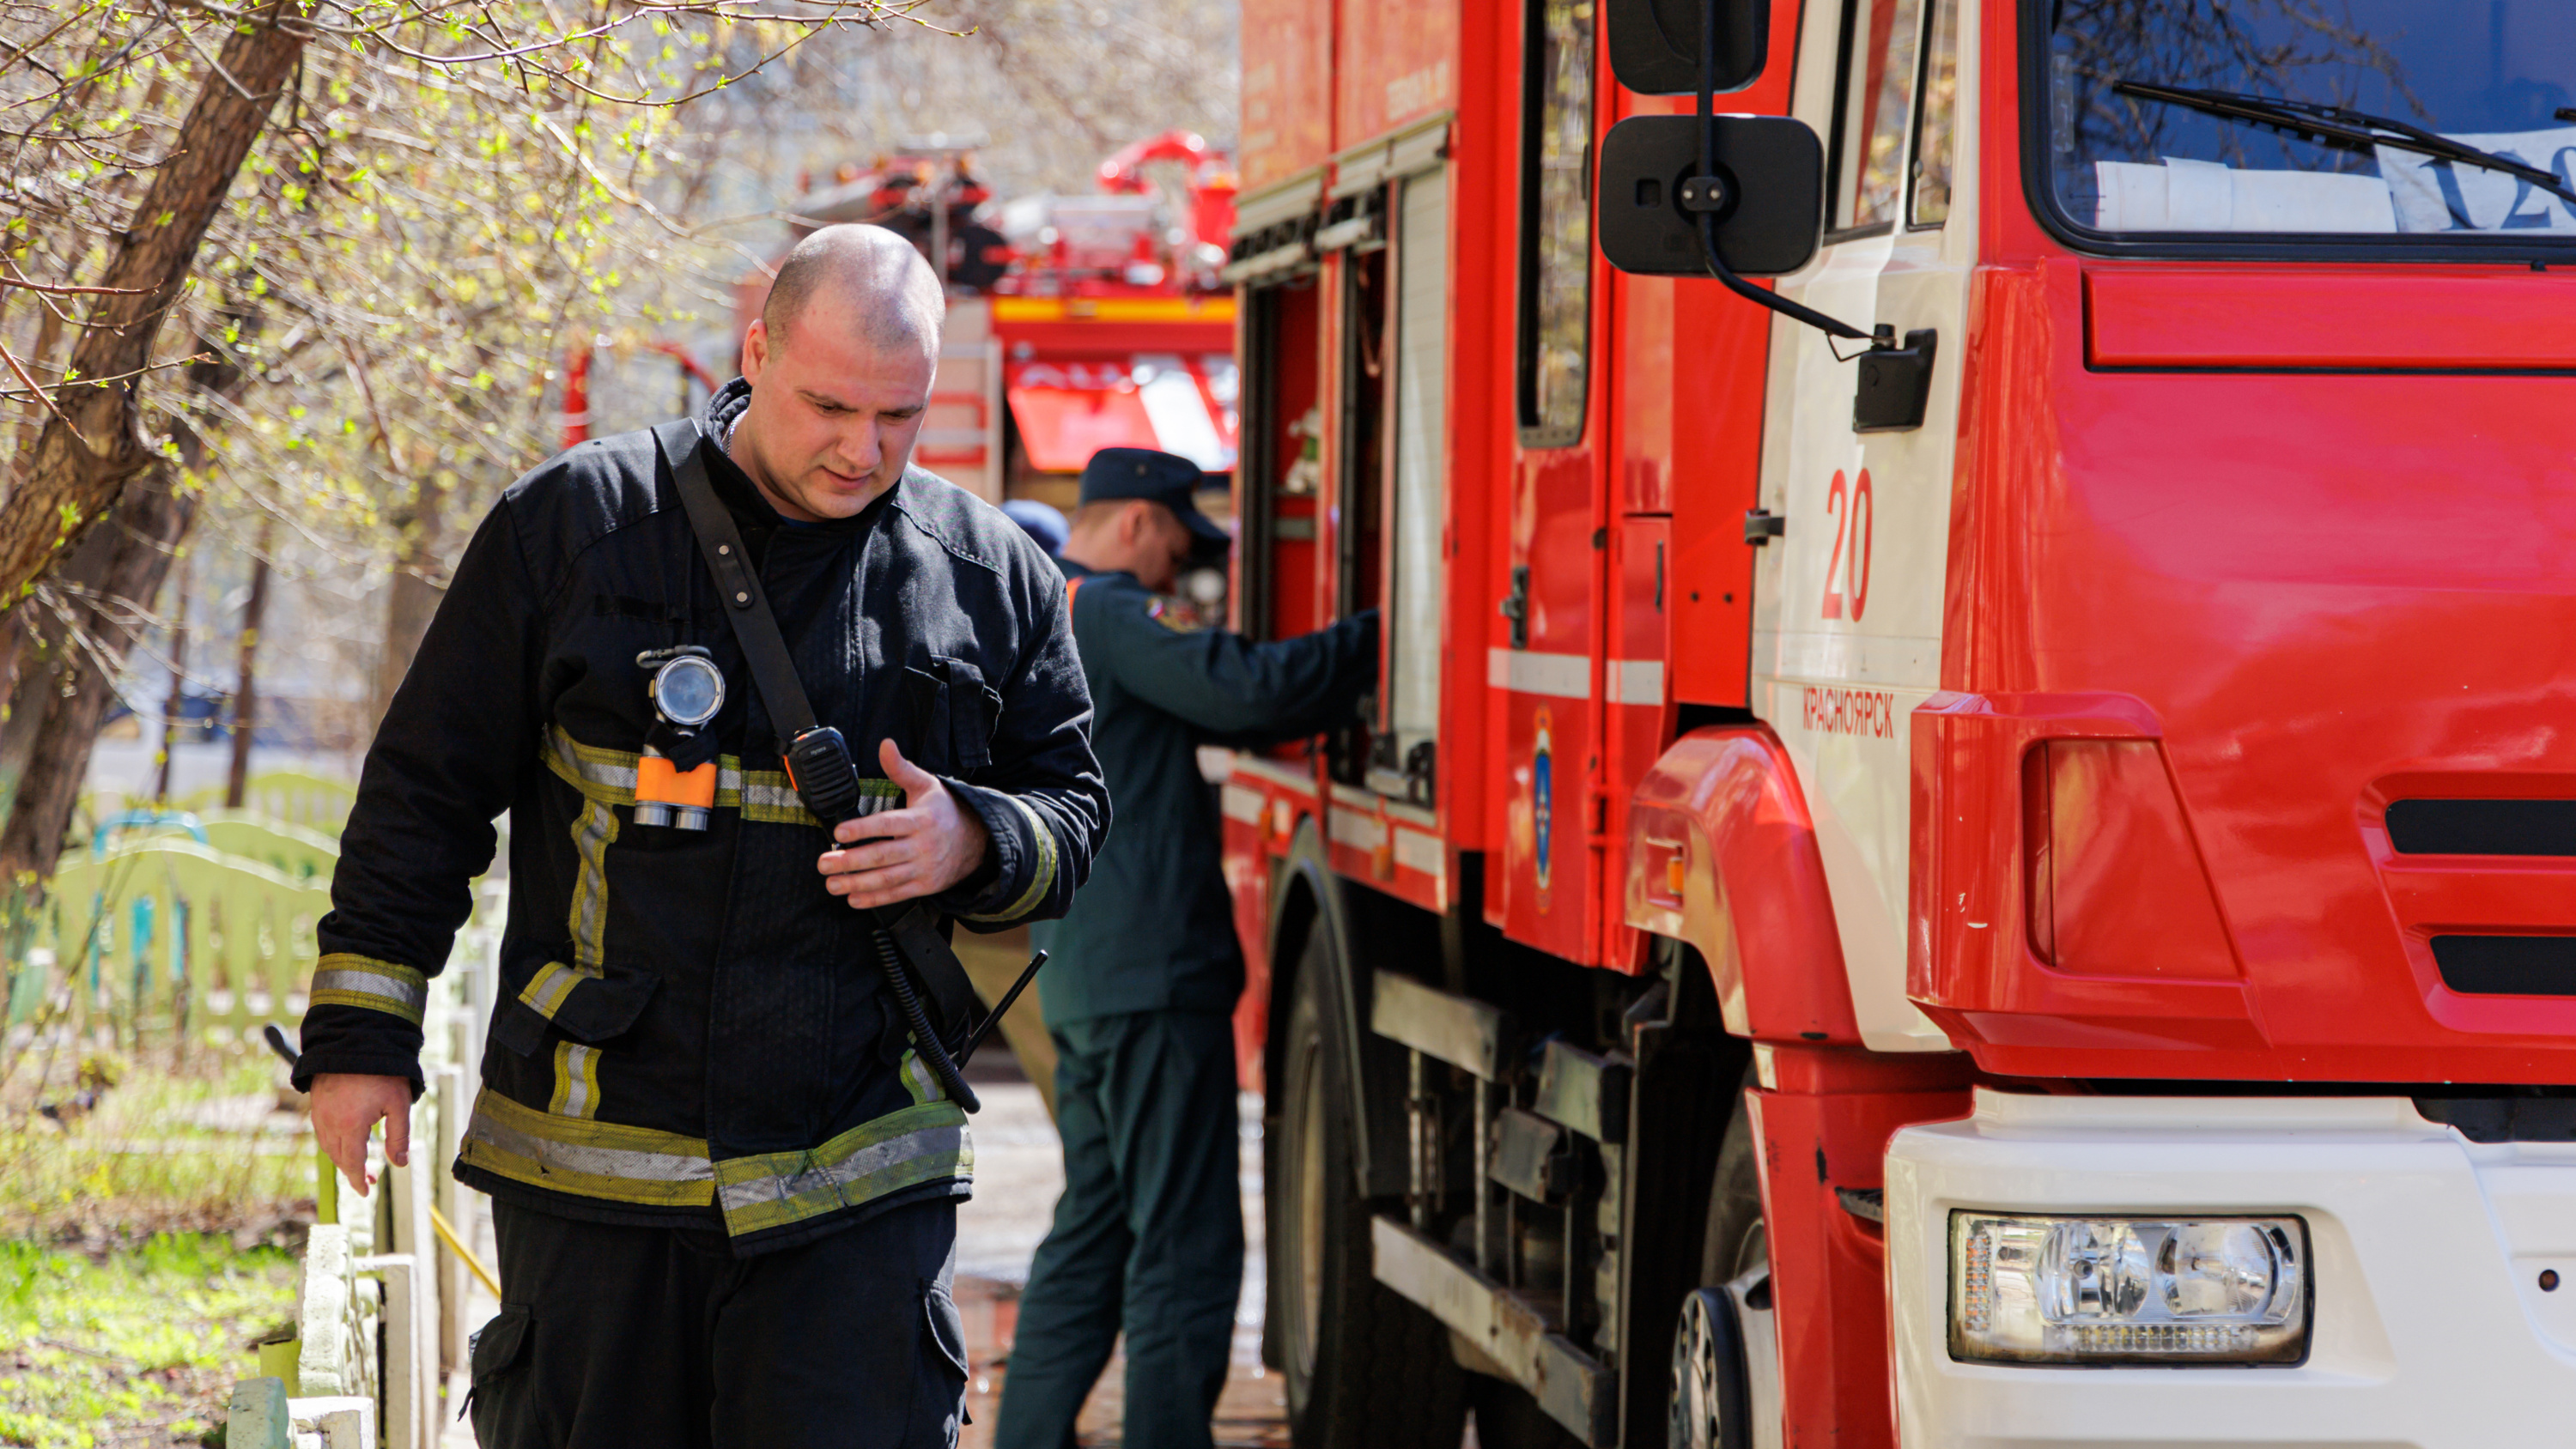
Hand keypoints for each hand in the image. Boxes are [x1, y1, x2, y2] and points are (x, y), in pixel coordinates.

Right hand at [309, 1072, 412, 1196]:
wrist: (354, 1041)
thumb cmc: (382, 1072)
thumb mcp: (398, 1105)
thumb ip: (399, 1136)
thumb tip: (399, 1164)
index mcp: (350, 1126)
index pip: (352, 1163)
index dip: (358, 1180)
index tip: (366, 1192)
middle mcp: (330, 1122)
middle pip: (338, 1157)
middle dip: (353, 1171)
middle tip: (370, 1179)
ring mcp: (320, 1112)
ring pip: (328, 1146)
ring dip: (343, 1158)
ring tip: (361, 1163)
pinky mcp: (317, 1103)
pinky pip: (323, 1131)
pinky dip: (334, 1143)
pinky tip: (347, 1142)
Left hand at [817, 738, 990, 909]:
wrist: (977, 841)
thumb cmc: (944, 811)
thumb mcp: (926, 785)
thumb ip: (901, 768)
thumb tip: (885, 745)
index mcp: (921, 819)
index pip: (888, 825)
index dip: (863, 829)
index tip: (839, 832)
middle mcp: (923, 845)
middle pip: (882, 855)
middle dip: (850, 861)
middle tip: (824, 863)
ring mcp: (925, 868)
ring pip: (887, 878)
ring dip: (856, 883)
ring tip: (832, 883)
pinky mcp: (926, 886)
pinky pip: (897, 894)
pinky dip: (875, 899)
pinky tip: (854, 898)